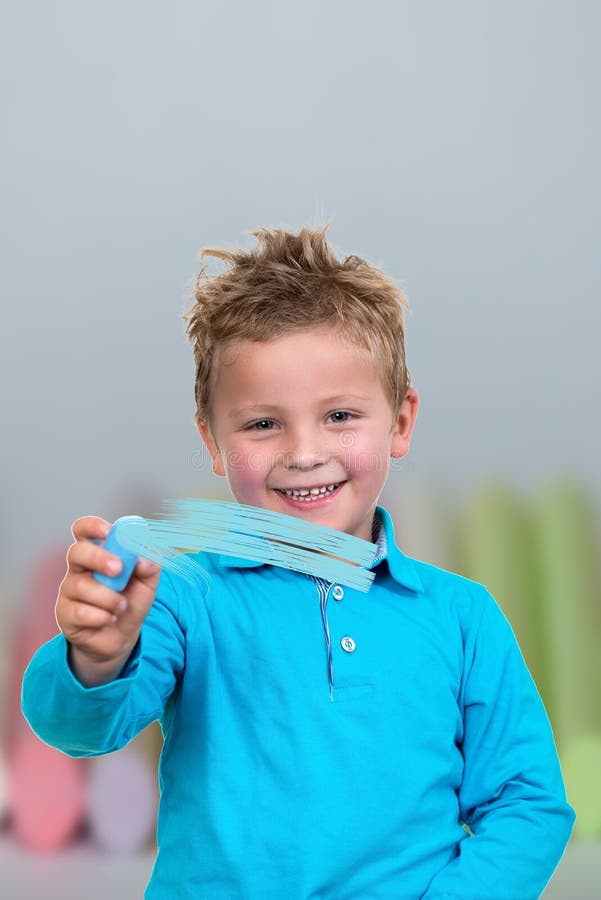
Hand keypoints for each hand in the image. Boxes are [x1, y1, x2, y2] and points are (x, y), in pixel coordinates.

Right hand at [55, 516, 161, 682]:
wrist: (121, 637)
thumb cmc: (130, 601)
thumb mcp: (147, 583)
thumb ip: (150, 566)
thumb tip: (144, 559)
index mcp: (97, 553)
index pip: (83, 531)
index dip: (92, 526)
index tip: (108, 531)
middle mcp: (79, 569)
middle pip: (76, 552)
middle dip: (99, 558)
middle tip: (118, 570)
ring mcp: (69, 591)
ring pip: (82, 586)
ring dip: (109, 598)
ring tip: (121, 606)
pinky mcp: (64, 614)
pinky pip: (81, 612)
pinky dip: (102, 617)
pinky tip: (109, 619)